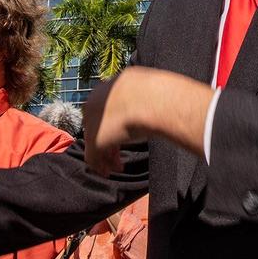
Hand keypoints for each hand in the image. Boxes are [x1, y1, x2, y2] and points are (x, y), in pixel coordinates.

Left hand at [83, 67, 213, 176]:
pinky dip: (100, 165)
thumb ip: (149, 96)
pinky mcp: (94, 138)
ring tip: (117, 167)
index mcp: (109, 86)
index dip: (115, 123)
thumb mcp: (150, 90)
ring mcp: (92, 121)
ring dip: (106, 155)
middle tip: (119, 154)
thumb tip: (164, 96)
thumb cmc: (159, 93)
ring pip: (94, 141)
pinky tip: (110, 172)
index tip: (126, 134)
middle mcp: (95, 102)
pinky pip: (92, 156)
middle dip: (109, 141)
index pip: (107, 108)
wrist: (152, 100)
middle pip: (99, 125)